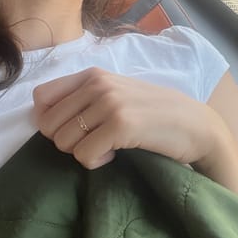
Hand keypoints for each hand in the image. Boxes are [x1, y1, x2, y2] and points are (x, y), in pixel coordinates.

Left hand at [32, 67, 229, 169]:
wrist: (196, 126)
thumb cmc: (153, 115)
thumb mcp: (116, 95)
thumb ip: (84, 99)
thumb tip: (42, 118)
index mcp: (93, 74)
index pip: (41, 97)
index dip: (50, 121)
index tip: (75, 130)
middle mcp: (98, 83)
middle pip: (48, 125)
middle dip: (67, 142)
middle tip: (95, 141)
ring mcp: (110, 102)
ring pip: (63, 142)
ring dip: (83, 153)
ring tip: (109, 146)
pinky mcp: (121, 124)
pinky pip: (84, 155)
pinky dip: (97, 162)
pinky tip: (117, 153)